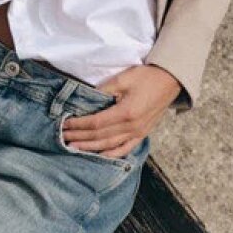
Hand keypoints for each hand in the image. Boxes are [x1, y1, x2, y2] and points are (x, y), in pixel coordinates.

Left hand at [60, 65, 180, 158]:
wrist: (171, 80)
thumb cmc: (147, 76)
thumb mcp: (123, 78)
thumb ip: (104, 90)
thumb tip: (85, 99)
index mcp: (126, 113)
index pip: (95, 123)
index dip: (78, 125)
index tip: (64, 124)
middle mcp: (132, 127)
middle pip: (99, 136)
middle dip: (79, 137)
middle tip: (62, 137)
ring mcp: (138, 133)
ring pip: (110, 145)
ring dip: (90, 147)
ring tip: (74, 147)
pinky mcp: (142, 134)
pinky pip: (125, 148)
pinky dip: (111, 154)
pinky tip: (100, 155)